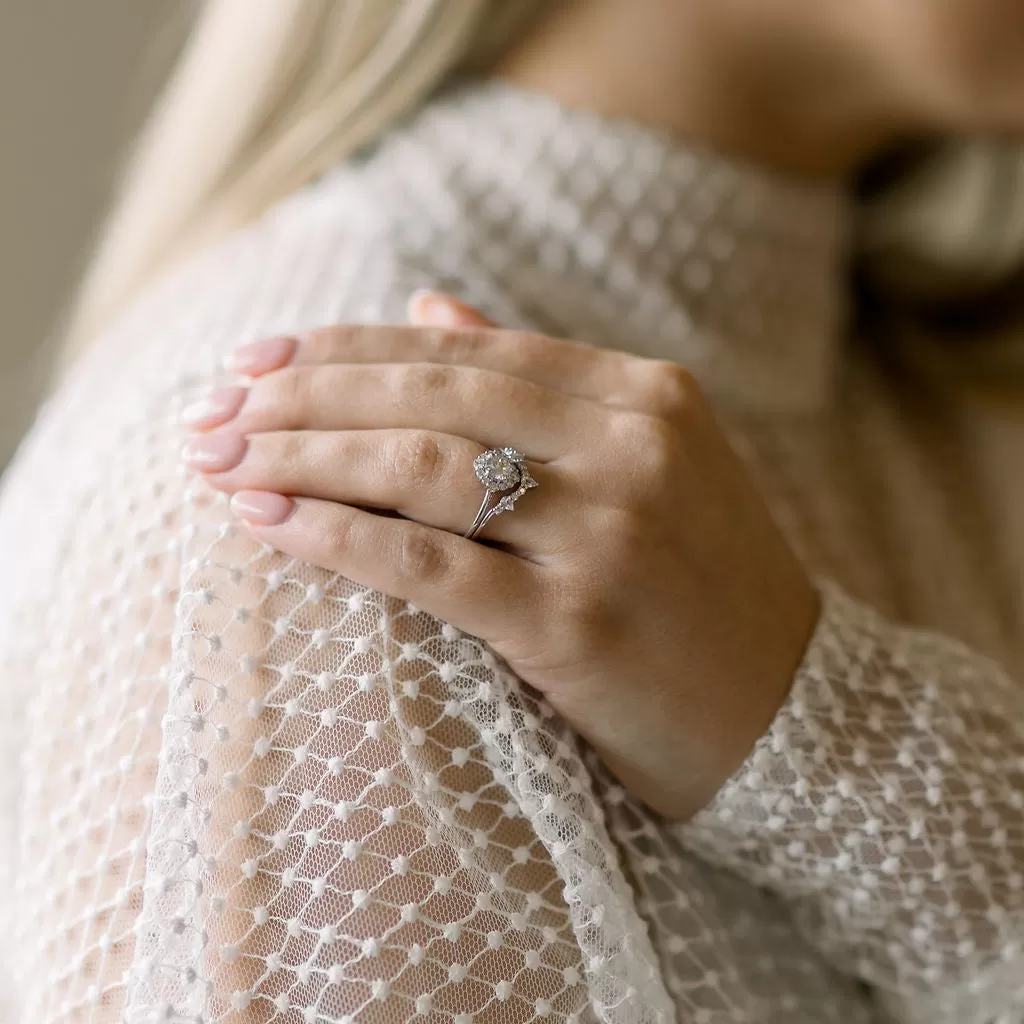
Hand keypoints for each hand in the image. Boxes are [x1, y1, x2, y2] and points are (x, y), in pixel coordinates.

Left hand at [180, 293, 818, 818]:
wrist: (796, 717)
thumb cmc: (703, 590)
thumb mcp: (648, 463)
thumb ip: (539, 380)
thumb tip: (429, 309)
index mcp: (647, 396)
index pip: (466, 350)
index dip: (349, 348)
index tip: (257, 359)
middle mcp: (631, 446)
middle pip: (431, 395)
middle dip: (303, 397)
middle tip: (209, 410)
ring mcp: (609, 533)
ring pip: (420, 464)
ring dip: (301, 456)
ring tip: (216, 459)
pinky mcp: (578, 624)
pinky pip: (430, 562)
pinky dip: (337, 534)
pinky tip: (264, 521)